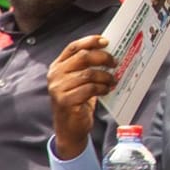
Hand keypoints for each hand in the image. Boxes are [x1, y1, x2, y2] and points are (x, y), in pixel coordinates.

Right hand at [48, 35, 114, 161]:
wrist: (70, 128)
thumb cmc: (78, 101)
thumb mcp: (80, 80)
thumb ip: (87, 66)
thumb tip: (109, 52)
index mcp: (57, 66)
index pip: (74, 47)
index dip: (90, 41)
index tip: (106, 41)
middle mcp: (55, 75)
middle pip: (83, 57)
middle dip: (103, 57)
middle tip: (115, 63)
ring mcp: (58, 88)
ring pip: (89, 73)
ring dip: (105, 76)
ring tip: (112, 81)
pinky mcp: (65, 100)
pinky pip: (89, 88)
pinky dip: (102, 88)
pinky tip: (106, 90)